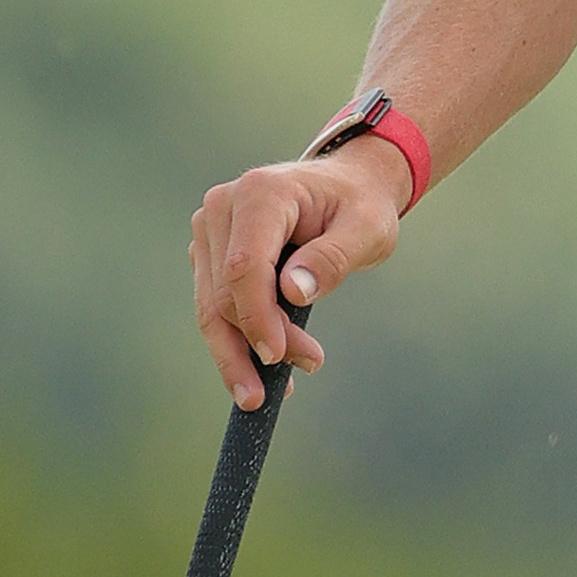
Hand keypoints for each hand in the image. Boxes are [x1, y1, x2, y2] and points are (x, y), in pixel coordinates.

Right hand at [187, 142, 413, 408]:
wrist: (347, 187)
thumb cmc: (360, 206)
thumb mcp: (368, 229)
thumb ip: (333, 257)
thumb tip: (293, 291)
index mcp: (260, 193)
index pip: (243, 267)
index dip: (257, 317)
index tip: (278, 355)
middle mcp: (222, 207)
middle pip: (223, 294)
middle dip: (256, 343)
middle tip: (306, 368)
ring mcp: (210, 229)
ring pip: (211, 308)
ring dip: (242, 353)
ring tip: (281, 389)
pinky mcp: (208, 253)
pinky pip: (214, 307)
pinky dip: (238, 342)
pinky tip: (266, 372)